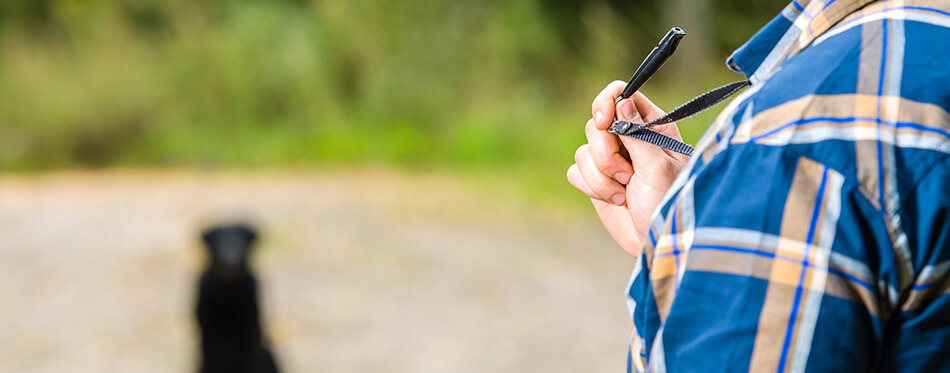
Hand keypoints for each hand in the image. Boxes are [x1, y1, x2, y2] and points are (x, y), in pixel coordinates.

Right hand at [567, 81, 689, 256]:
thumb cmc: (667, 202)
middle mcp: (628, 139)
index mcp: (651, 127)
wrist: (657, 240)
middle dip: (605, 154)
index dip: (606, 103)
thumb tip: (622, 101)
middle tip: (627, 175)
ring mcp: (610, 160)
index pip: (620, 94)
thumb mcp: (658, 166)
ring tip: (626, 193)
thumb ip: (637, 133)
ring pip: (583, 151)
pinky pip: (576, 172)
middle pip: (596, 125)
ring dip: (602, 177)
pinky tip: (616, 200)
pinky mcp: (596, 180)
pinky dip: (592, 188)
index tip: (606, 123)